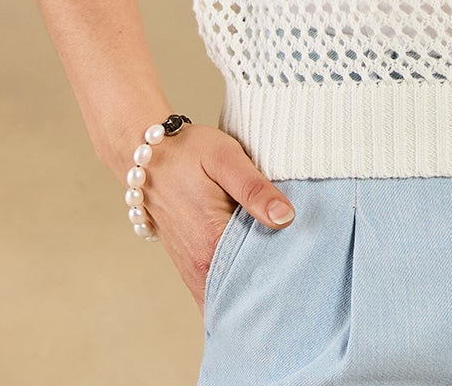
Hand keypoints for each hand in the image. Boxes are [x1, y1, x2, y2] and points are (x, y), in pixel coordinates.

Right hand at [122, 124, 297, 306]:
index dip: (283, 279)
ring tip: (282, 278)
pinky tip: (256, 274)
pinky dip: (235, 289)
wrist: (145, 155)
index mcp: (212, 243)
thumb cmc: (188, 152)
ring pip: (228, 298)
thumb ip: (255, 189)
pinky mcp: (188, 266)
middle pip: (243, 295)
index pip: (256, 279)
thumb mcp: (225, 158)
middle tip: (300, 280)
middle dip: (271, 293)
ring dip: (252, 292)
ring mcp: (192, 270)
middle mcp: (199, 266)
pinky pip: (215, 291)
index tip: (306, 271)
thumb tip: (286, 218)